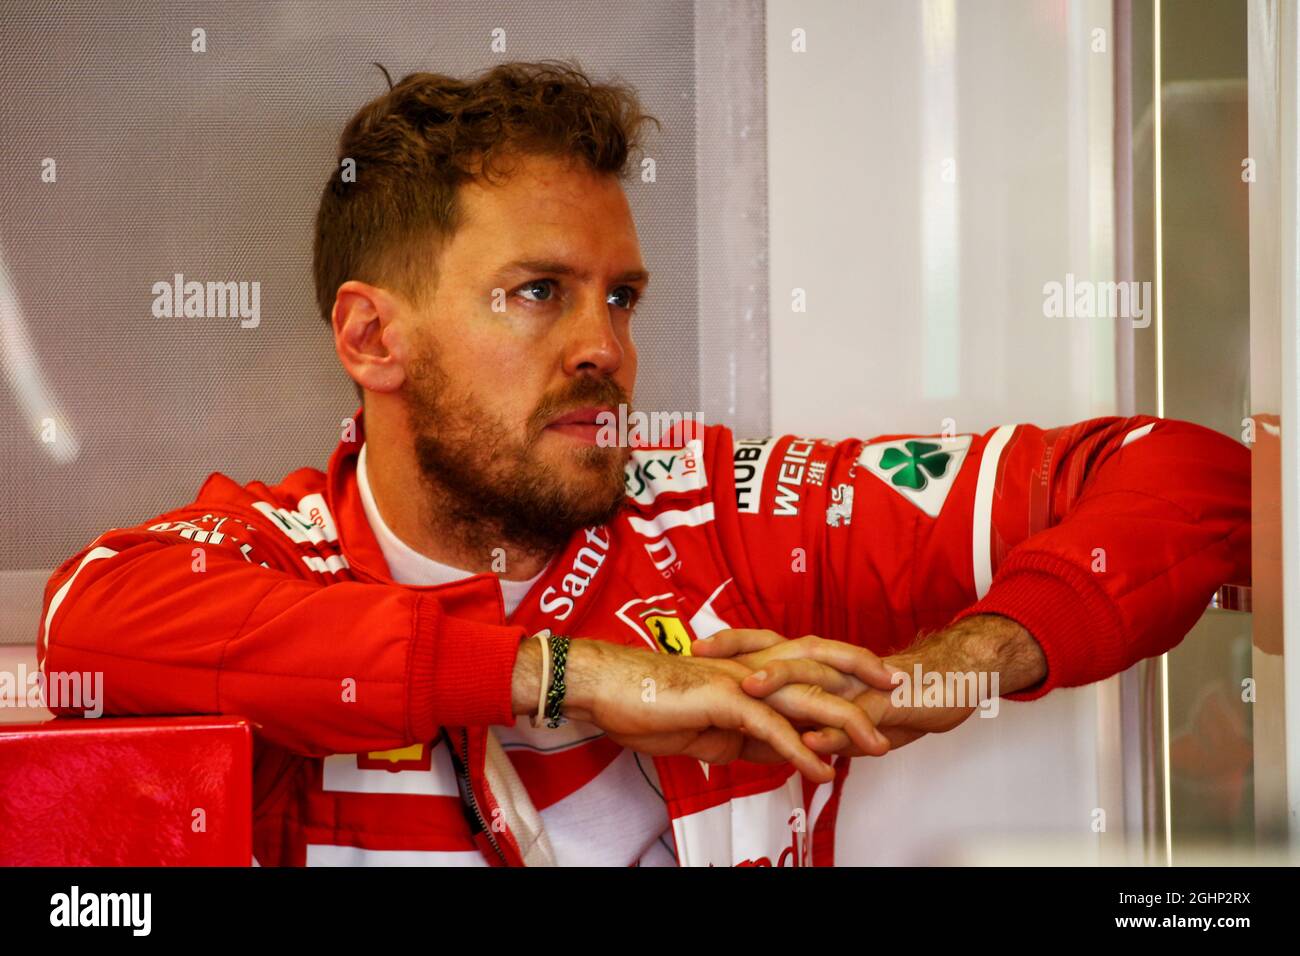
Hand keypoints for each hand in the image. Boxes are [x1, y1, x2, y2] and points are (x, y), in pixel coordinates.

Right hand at [551, 639, 886, 782]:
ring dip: (844, 723)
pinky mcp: (723, 702)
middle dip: (863, 679)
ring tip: (876, 746)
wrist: (607, 687)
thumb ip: (749, 736)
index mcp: (749, 669)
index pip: (808, 662)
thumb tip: (780, 753)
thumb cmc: (649, 701)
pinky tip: (820, 770)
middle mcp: (751, 668)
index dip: (845, 668)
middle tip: (900, 695)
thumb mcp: (711, 726)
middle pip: (820, 665)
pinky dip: (799, 751)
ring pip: (805, 698)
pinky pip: (771, 729)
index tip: (877, 684)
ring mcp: (739, 682)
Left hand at [692, 616, 1040, 755]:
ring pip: (816, 680)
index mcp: (821, 664)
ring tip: (750, 692)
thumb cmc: (898, 696)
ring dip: (782, 685)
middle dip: (740, 653)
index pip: (769, 645)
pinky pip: (855, 717)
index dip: (733, 643)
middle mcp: (834, 667)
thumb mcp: (849, 710)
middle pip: (782, 652)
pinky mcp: (885, 706)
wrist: (953, 684)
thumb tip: (793, 739)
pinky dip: (832, 731)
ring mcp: (858, 685)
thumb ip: (819, 721)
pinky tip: (811, 740)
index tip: (694, 646)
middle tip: (703, 657)